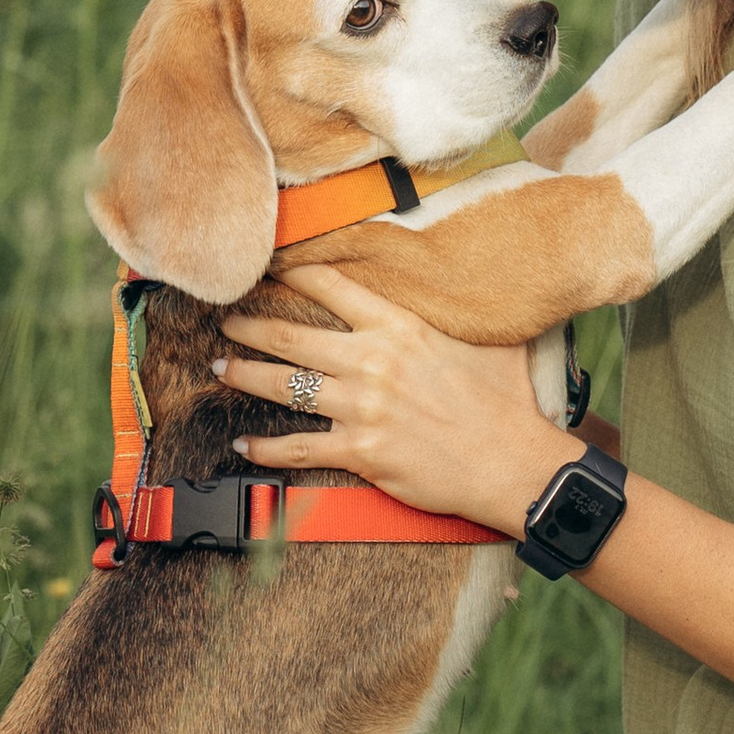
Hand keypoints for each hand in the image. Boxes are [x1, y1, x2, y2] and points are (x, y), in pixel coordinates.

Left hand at [212, 263, 570, 536]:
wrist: (513, 462)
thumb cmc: (507, 401)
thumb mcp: (489, 338)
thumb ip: (463, 313)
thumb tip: (473, 283)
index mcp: (399, 327)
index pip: (331, 288)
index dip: (293, 276)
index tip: (269, 270)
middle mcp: (372, 362)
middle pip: (291, 337)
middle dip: (249, 326)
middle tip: (224, 320)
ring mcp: (362, 408)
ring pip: (284, 386)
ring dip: (244, 375)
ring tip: (220, 367)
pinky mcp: (361, 452)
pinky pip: (298, 448)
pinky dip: (264, 448)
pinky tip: (242, 444)